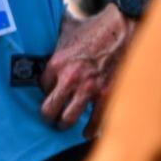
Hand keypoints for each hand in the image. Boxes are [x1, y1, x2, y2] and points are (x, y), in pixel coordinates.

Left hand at [38, 7, 136, 138]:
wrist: (123, 27)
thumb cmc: (94, 28)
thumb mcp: (66, 30)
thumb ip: (53, 39)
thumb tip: (36, 31)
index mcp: (57, 63)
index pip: (41, 88)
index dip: (46, 91)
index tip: (51, 93)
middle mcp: (70, 78)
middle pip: (49, 110)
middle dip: (49, 117)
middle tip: (51, 119)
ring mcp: (89, 88)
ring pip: (68, 119)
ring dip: (65, 124)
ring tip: (65, 125)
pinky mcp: (107, 95)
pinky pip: (95, 121)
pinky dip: (90, 130)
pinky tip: (87, 132)